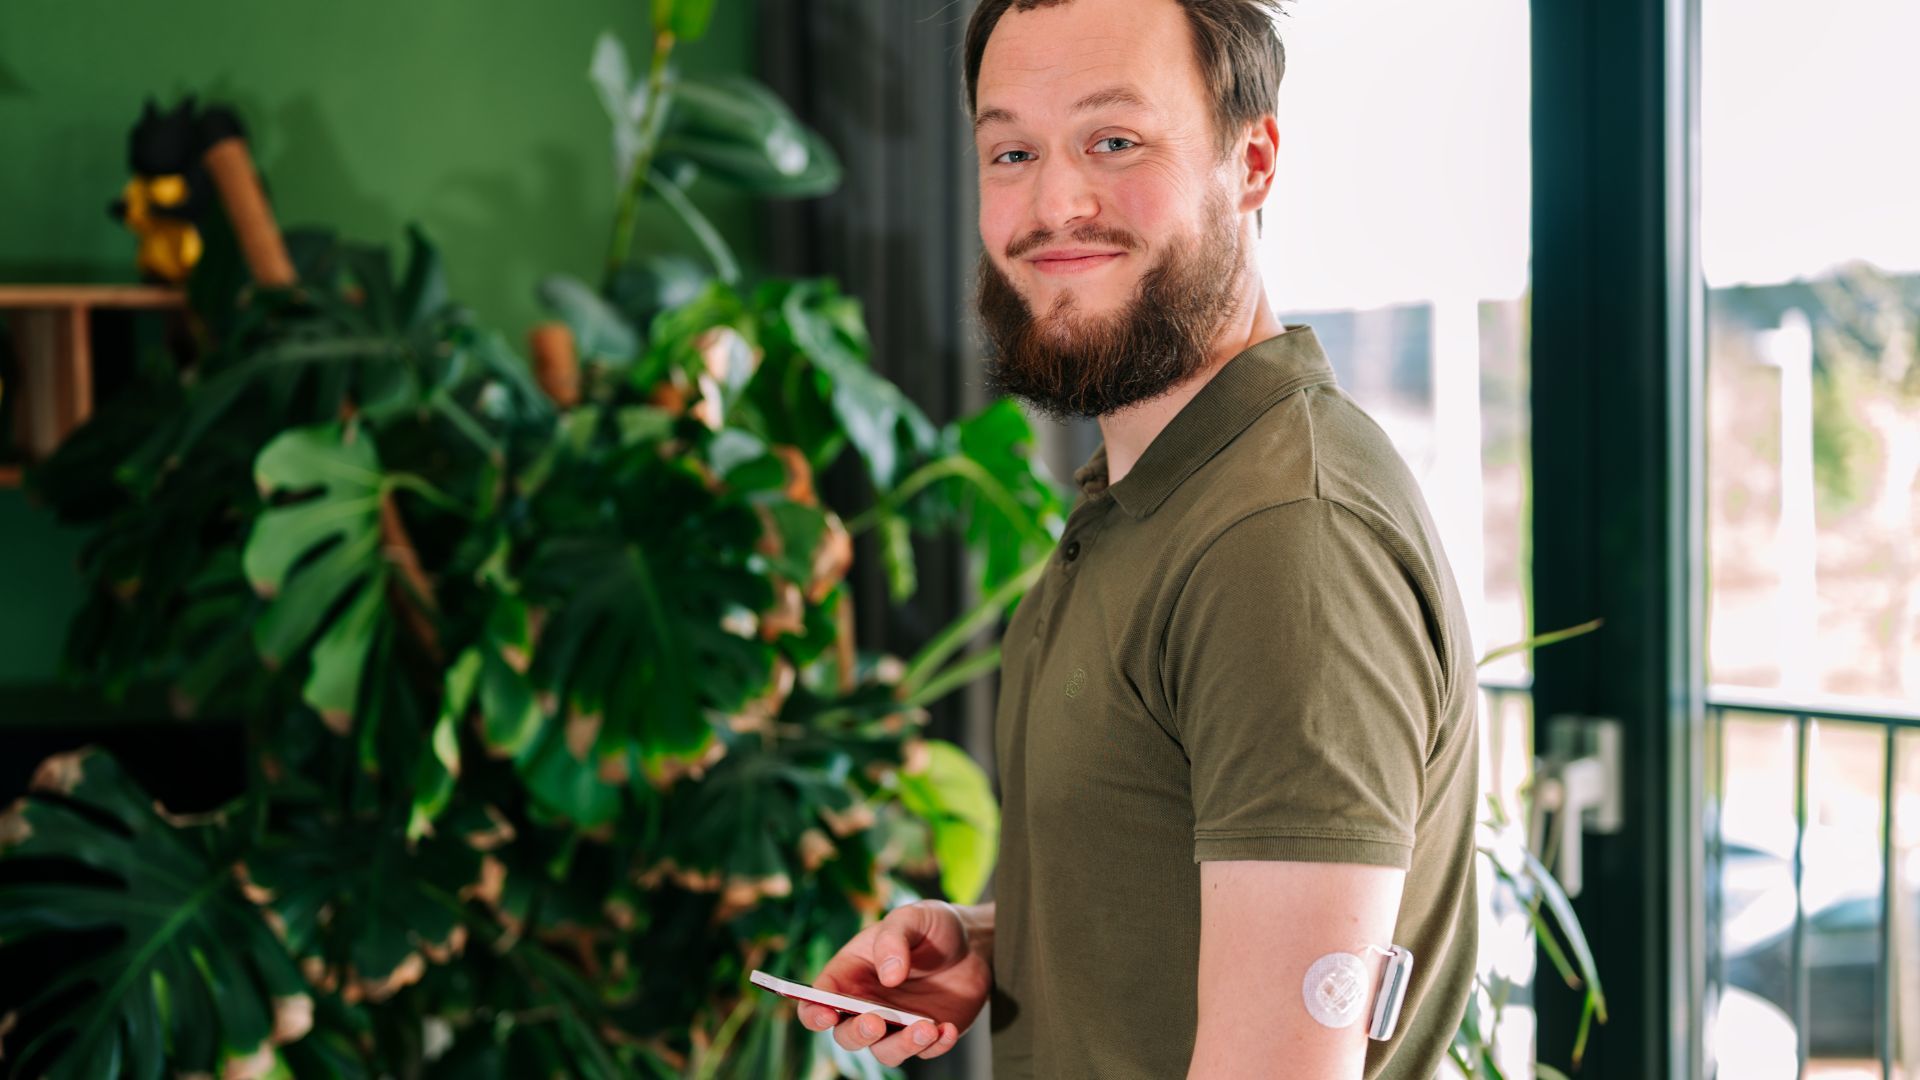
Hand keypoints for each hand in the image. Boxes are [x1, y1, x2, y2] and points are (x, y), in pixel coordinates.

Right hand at [794, 900, 989, 1065]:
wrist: (973, 943)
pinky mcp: (925, 1036)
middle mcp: (867, 1004)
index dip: (814, 1012)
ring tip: (927, 1027)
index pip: (818, 1000)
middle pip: (846, 1034)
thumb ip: (894, 939)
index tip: (825, 1015)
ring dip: (902, 1045)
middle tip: (877, 1021)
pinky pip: (924, 1053)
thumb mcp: (912, 917)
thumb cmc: (931, 926)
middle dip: (858, 1033)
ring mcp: (896, 1024)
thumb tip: (889, 976)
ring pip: (884, 1051)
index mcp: (850, 973)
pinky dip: (935, 1046)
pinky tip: (947, 1028)